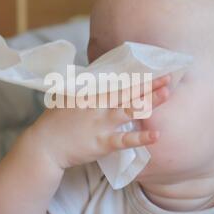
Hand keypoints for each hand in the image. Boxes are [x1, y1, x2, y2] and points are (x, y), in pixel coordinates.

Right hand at [28, 75, 170, 168]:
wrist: (44, 146)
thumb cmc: (55, 122)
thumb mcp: (67, 97)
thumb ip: (83, 87)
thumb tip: (92, 75)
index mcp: (91, 94)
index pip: (118, 82)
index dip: (136, 75)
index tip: (153, 68)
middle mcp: (98, 106)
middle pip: (128, 92)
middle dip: (149, 84)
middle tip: (169, 76)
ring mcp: (101, 124)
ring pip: (130, 110)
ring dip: (150, 102)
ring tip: (168, 94)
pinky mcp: (102, 143)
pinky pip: (125, 140)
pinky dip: (141, 138)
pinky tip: (156, 135)